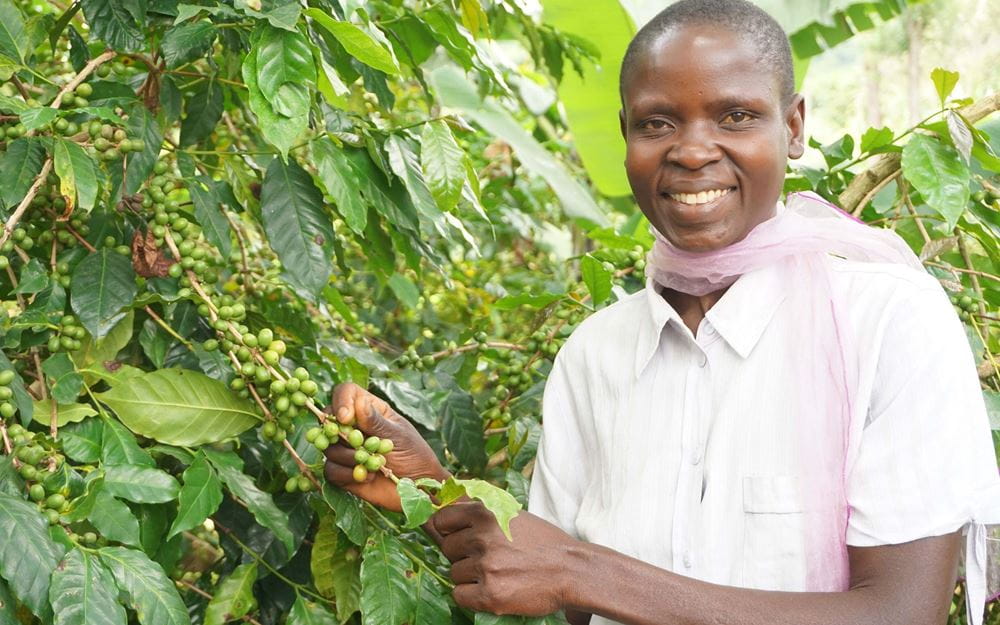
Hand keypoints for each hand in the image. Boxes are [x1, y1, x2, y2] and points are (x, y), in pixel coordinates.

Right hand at [323, 382, 448, 511]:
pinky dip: (347, 474)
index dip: (341, 401)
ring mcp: (347, 450)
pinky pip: (331, 470)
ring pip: (329, 447)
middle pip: (329, 420)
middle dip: (339, 434)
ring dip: (348, 456)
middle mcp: (354, 427)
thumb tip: (358, 403)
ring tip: (372, 464)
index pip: (346, 393)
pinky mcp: (343, 472)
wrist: (419, 488)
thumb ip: (376, 421)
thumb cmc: (415, 455)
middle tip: (356, 444)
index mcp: (369, 410)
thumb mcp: (398, 435)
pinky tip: (367, 477)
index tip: (346, 418)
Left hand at [433, 502, 578, 615]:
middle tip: (487, 559)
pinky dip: (471, 596)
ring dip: (469, 576)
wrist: (571, 569)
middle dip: (462, 555)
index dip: (448, 531)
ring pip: (453, 573)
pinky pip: (459, 595)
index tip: (457, 537)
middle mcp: (482, 537)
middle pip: (446, 548)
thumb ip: (481, 514)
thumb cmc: (542, 542)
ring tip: (496, 573)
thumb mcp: (511, 515)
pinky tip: (491, 590)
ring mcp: (485, 566)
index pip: (441, 520)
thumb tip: (443, 515)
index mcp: (485, 513)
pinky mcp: (490, 594)